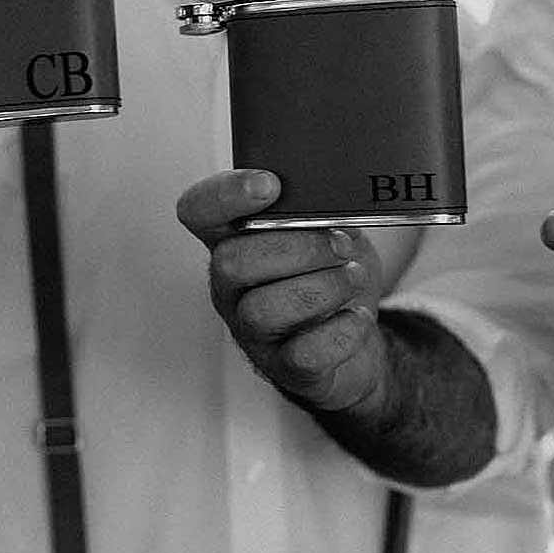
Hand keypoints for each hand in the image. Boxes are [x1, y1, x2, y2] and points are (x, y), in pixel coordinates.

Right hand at [176, 168, 391, 413]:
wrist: (353, 342)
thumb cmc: (328, 279)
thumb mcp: (324, 231)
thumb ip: (317, 210)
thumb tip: (333, 196)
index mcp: (232, 243)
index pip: (198, 212)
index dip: (224, 195)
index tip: (269, 184)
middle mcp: (231, 288)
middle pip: (231, 262)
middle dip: (297, 248)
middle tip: (339, 246)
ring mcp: (252, 331)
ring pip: (264, 310)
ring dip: (323, 287)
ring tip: (352, 278)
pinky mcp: (284, 368)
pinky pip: (304, 353)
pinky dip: (340, 331)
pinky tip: (354, 316)